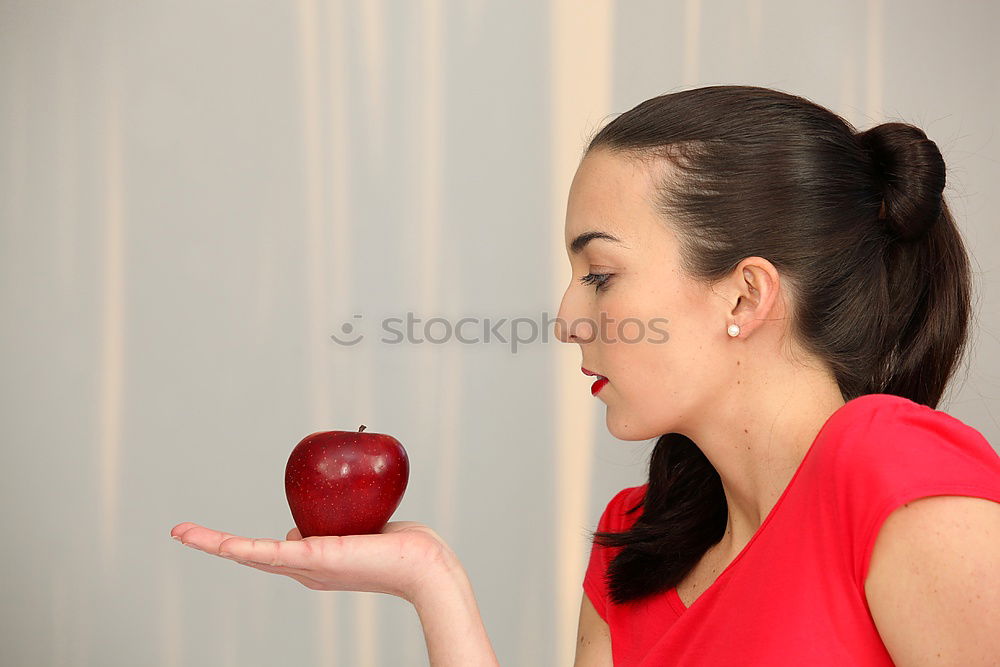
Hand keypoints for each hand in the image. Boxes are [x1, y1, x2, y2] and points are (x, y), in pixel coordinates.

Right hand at [170, 520, 456, 603]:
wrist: (422, 565)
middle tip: (180, 531)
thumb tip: (304, 525)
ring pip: (248, 554)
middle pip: (249, 555)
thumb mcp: (359, 530)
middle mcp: (303, 569)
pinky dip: (235, 546)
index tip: (217, 538)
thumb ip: (334, 525)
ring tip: (181, 532)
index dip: (239, 546)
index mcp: (312, 563)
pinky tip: (213, 541)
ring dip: (212, 543)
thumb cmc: (401, 545)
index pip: (268, 553)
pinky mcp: (311, 559)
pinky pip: (266, 551)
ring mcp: (304, 566)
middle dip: (213, 544)